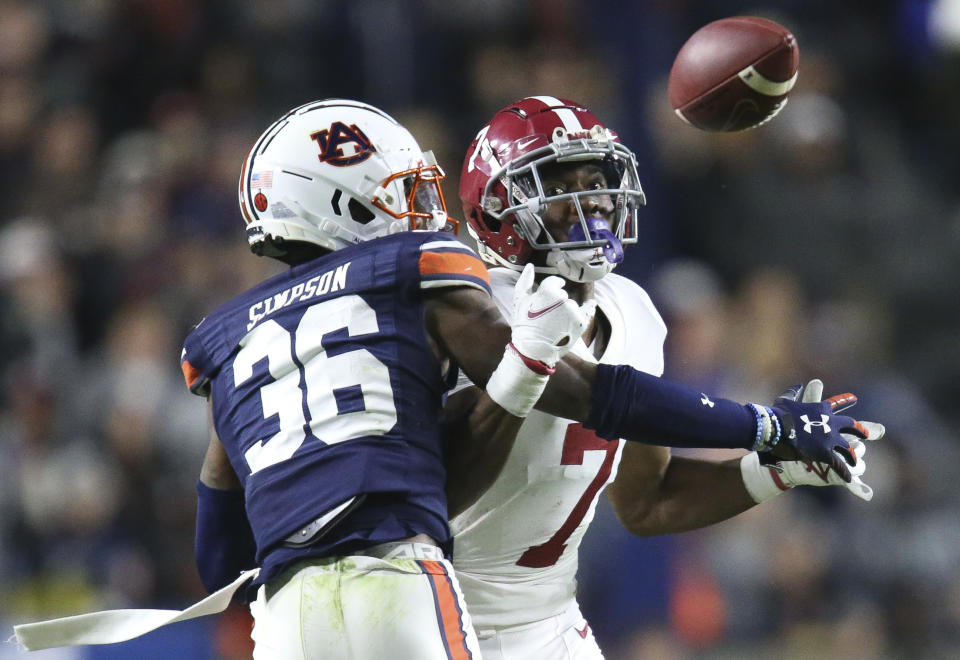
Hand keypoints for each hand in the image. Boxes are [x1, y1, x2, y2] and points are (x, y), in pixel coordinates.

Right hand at [510, 263, 593, 366]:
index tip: (547, 300)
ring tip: (555, 324)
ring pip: (571, 305)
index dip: (550, 289)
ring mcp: (573, 312)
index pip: (555, 282)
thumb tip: (530, 265)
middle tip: (546, 316)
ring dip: (566, 310)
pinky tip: (591, 304)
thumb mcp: (519, 300)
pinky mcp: (581, 323)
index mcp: (548, 291)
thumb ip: (525, 281)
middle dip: (556, 302)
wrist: (532, 350)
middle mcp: (563, 299)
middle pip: (562, 295)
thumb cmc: (524, 325)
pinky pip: (588, 310)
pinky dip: (589, 307)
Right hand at [764, 379, 884, 483]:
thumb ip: (793, 394)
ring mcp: (830, 438)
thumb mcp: (785, 401)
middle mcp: (831, 423)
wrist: (777, 428)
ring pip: (848, 448)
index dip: (845, 400)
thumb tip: (797, 386)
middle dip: (859, 430)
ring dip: (852, 455)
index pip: (836, 403)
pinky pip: (839, 465)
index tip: (854, 398)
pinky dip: (844, 472)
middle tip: (866, 434)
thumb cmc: (778, 414)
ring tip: (855, 461)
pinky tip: (849, 479)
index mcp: (821, 409)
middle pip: (851, 425)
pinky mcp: (826, 453)